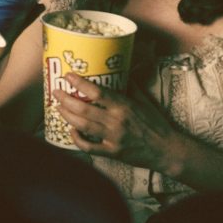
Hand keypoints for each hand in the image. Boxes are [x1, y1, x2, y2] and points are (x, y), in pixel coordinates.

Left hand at [54, 73, 185, 173]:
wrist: (166, 149)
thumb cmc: (156, 123)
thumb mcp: (144, 100)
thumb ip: (130, 86)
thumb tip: (122, 69)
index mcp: (124, 106)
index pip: (97, 92)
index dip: (80, 83)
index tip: (68, 75)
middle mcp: (116, 121)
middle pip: (84, 109)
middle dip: (66, 99)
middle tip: (56, 91)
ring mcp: (113, 138)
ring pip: (83, 126)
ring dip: (67, 115)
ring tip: (58, 107)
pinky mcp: (112, 153)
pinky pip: (89, 146)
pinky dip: (77, 138)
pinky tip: (71, 130)